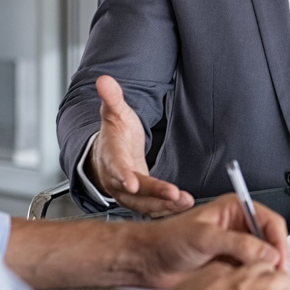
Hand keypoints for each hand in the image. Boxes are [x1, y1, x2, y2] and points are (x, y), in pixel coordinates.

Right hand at [88, 75, 193, 215]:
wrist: (108, 154)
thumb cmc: (114, 133)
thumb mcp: (114, 112)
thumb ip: (112, 98)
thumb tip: (104, 79)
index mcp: (111, 157)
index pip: (116, 167)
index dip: (123, 176)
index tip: (132, 183)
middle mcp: (116, 179)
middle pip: (135, 192)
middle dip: (154, 195)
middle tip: (174, 195)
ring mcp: (127, 193)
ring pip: (144, 205)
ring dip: (164, 206)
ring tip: (185, 202)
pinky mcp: (139, 200)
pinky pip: (152, 208)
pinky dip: (166, 210)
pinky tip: (183, 207)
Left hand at [133, 194, 289, 289]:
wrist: (150, 260)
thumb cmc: (167, 238)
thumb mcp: (204, 237)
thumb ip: (237, 243)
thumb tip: (267, 253)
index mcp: (233, 208)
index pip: (269, 221)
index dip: (278, 241)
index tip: (280, 261)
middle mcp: (237, 226)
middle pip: (270, 241)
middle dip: (275, 258)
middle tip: (276, 277)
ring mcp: (234, 247)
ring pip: (263, 260)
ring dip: (266, 272)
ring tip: (264, 284)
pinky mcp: (229, 266)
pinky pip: (251, 274)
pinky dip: (254, 282)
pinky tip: (249, 289)